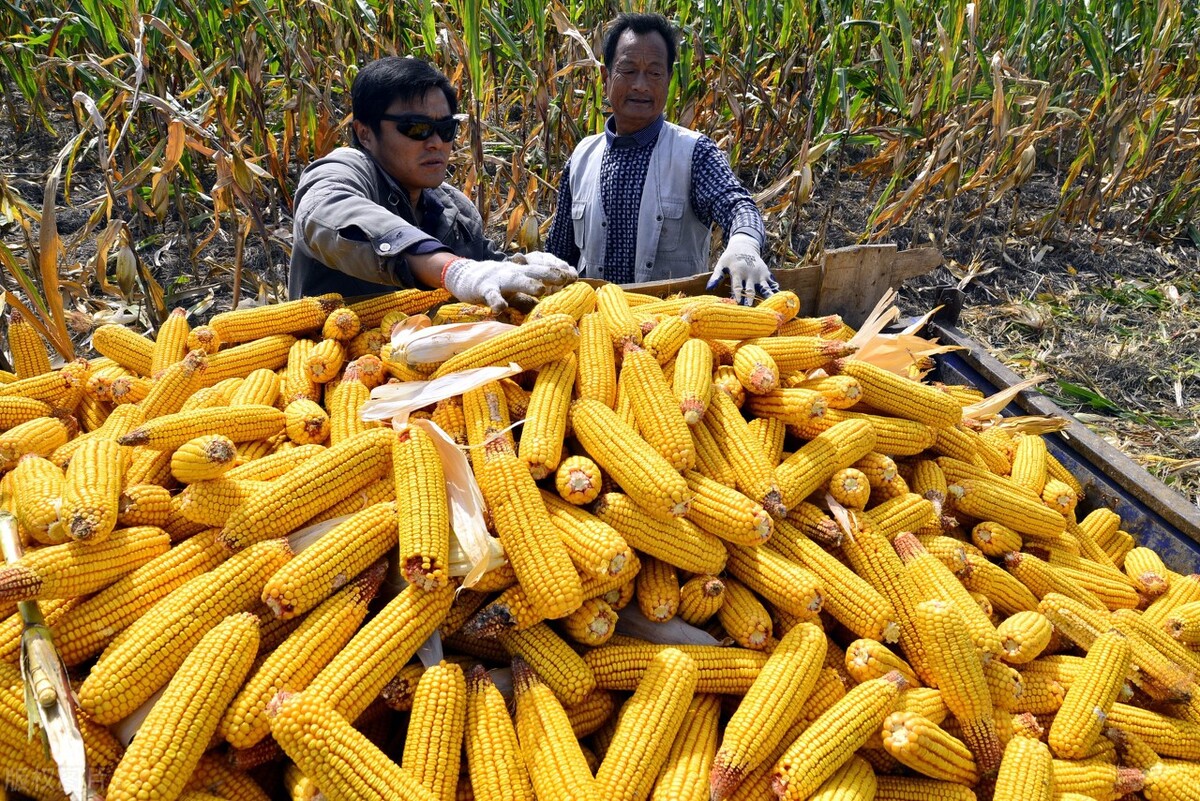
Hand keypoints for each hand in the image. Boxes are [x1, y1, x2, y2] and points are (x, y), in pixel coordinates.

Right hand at [442, 255, 577, 313]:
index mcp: (524, 272)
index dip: (560, 272)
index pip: (545, 269)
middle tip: (568, 278)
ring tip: (541, 289)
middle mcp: (514, 272)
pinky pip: (491, 296)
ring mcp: (499, 279)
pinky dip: (495, 302)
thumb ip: (530, 299)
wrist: (465, 276)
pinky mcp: (484, 288)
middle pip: (535, 270)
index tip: (576, 277)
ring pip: (515, 280)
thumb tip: (552, 313)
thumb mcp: (516, 291)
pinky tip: (499, 309)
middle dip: (551, 273)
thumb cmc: (495, 285)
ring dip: (528, 283)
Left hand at [707, 233, 778, 305]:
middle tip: (750, 310)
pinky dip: (776, 291)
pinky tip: (780, 300)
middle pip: (750, 289)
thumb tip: (708, 288)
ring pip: (764, 287)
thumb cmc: (730, 258)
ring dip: (766, 297)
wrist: (744, 246)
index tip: (737, 305)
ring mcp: (759, 274)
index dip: (737, 295)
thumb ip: (716, 276)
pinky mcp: (766, 273)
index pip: (737, 286)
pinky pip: (772, 283)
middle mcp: (749, 273)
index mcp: (738, 271)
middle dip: (750, 300)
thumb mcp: (721, 264)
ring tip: (771, 307)